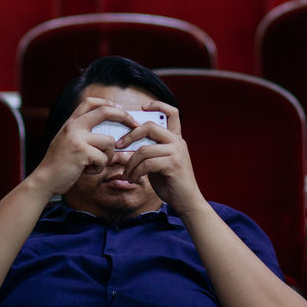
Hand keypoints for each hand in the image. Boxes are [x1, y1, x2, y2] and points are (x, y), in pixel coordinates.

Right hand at [29, 97, 136, 197]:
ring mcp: (77, 138)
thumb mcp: (67, 142)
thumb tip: (110, 131)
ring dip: (108, 156)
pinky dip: (99, 168)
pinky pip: (104, 158)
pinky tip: (86, 171)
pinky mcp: (82, 152)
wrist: (44, 180)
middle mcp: (74, 126)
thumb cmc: (59, 164)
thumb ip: (82, 133)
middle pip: (105, 112)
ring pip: (110, 141)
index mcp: (70, 122)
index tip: (119, 108)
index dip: (107, 103)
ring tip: (93, 164)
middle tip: (135, 125)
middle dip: (124, 116)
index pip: (90, 102)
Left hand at [116, 101, 204, 215]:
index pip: (172, 112)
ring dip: (130, 163)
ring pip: (144, 149)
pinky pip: (147, 163)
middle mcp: (178, 142)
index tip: (142, 107)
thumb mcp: (159, 163)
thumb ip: (150, 151)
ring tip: (127, 173)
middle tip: (119, 145)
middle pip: (150, 126)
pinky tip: (133, 179)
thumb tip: (127, 144)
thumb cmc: (170, 183)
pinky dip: (136, 172)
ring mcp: (176, 152)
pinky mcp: (173, 164)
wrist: (187, 201)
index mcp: (176, 138)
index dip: (158, 105)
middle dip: (130, 135)